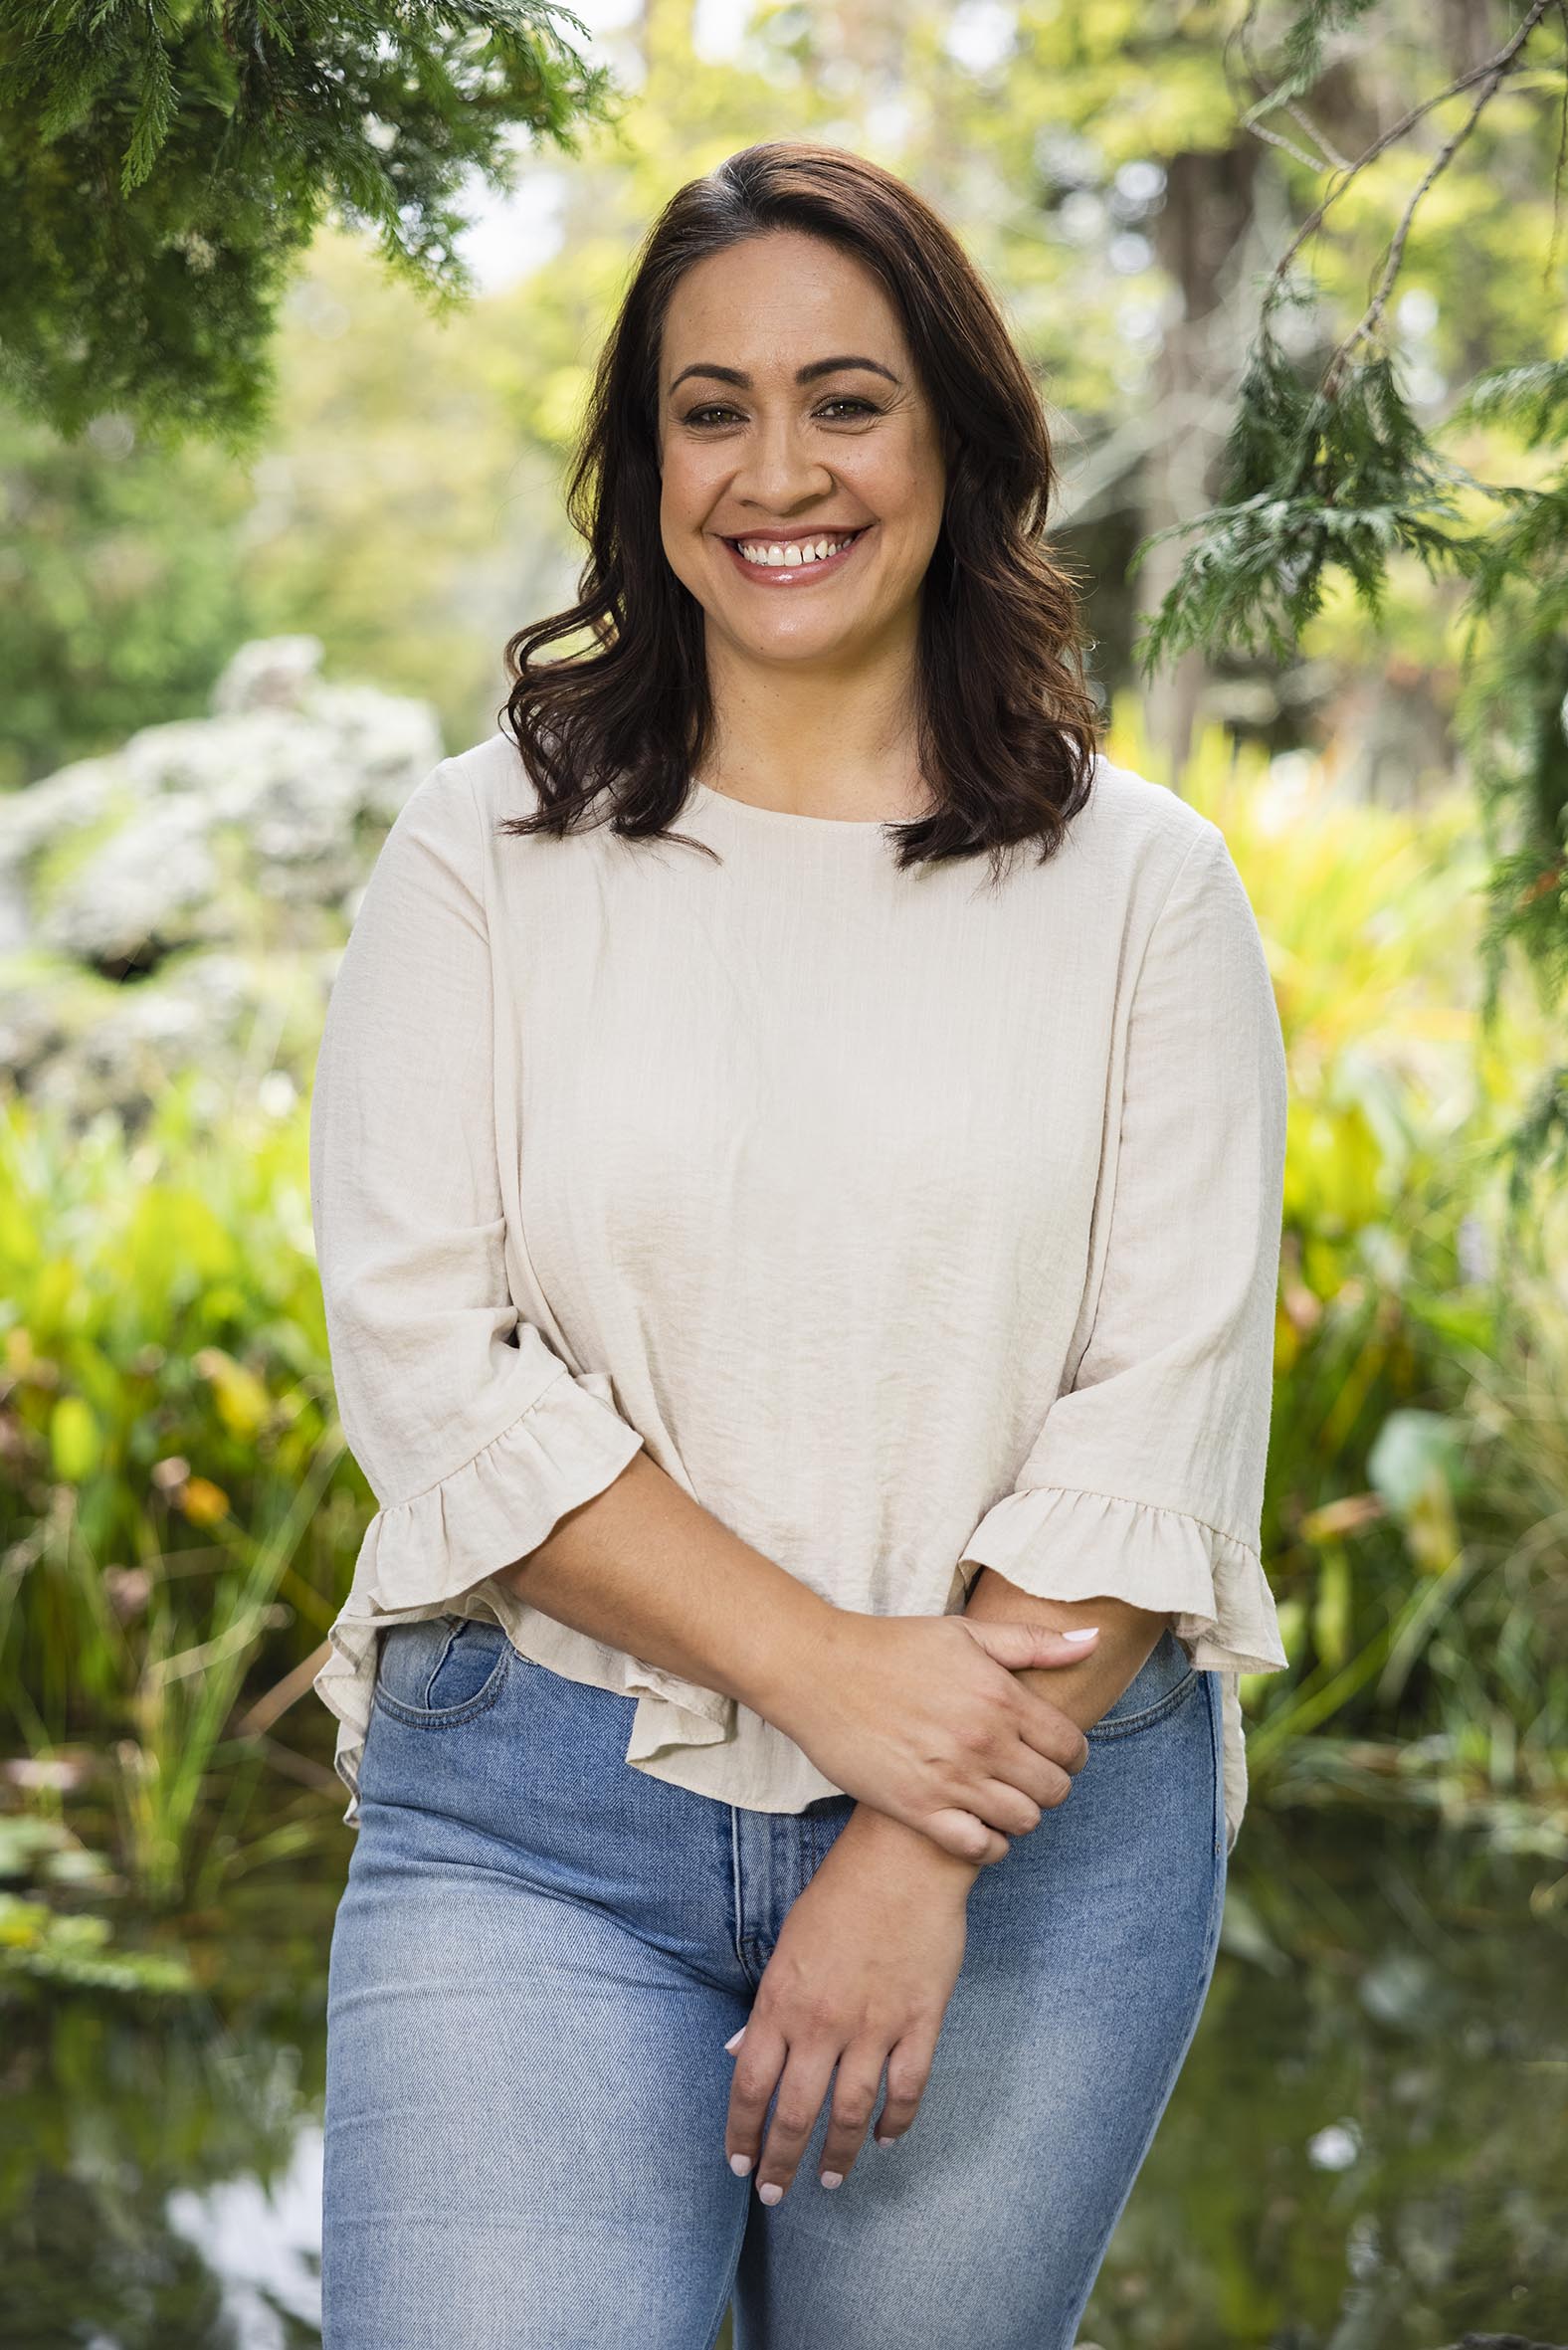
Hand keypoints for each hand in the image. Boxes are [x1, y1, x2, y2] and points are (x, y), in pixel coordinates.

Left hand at [723, 1808, 971, 2203]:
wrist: (904, 1861)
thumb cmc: (840, 1894)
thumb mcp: (788, 1944)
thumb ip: (767, 2005)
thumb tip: (736, 2051)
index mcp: (782, 2000)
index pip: (750, 2085)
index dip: (742, 2132)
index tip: (738, 2163)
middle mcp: (823, 2022)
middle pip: (795, 2112)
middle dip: (780, 2161)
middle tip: (774, 2194)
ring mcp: (874, 2026)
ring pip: (849, 2113)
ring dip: (836, 2154)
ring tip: (830, 2179)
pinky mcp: (920, 2023)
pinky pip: (906, 2089)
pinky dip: (895, 2123)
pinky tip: (884, 2139)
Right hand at [771, 1611, 1097, 1862]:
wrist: (819, 1673)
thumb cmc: (892, 1647)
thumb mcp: (965, 1632)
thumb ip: (1032, 1642)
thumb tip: (1092, 1640)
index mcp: (1000, 1696)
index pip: (1070, 1746)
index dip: (1071, 1754)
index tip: (1053, 1752)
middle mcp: (984, 1741)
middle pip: (1054, 1789)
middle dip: (1049, 1785)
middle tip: (1026, 1776)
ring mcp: (952, 1779)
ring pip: (1023, 1822)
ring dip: (1020, 1815)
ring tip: (1001, 1799)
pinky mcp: (918, 1809)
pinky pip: (978, 1847)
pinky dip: (988, 1844)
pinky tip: (977, 1825)